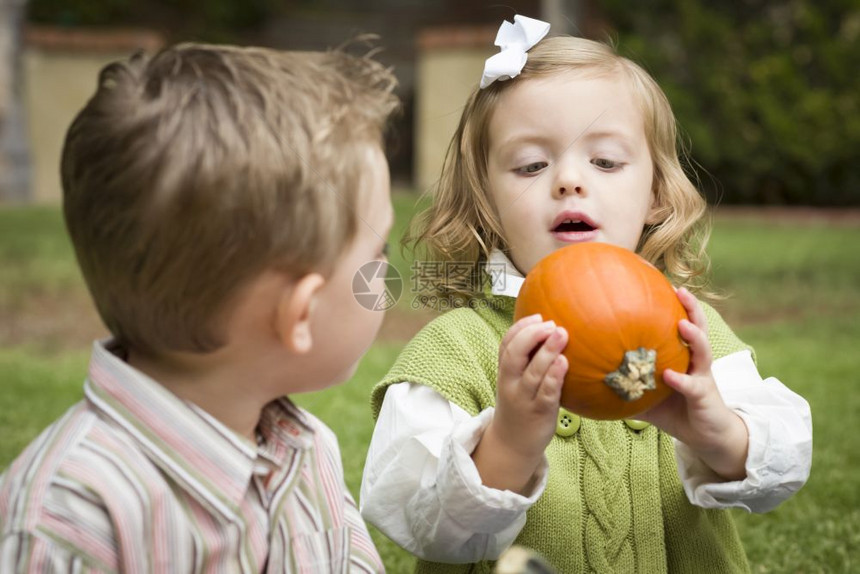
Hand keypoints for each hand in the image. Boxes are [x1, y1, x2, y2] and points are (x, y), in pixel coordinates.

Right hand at [472, 314, 567, 492]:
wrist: (513, 444)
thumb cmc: (521, 405)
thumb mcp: (516, 381)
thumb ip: (527, 359)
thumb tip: (551, 331)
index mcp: (505, 372)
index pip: (506, 344)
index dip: (520, 327)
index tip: (538, 316)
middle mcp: (511, 383)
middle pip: (514, 354)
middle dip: (531, 335)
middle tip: (551, 324)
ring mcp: (524, 398)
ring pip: (532, 372)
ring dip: (546, 352)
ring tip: (561, 334)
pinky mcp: (540, 412)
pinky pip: (546, 393)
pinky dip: (554, 377)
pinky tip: (564, 363)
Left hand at [637, 288, 748, 480]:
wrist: (706, 435)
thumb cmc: (674, 410)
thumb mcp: (646, 392)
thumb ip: (622, 382)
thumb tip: (587, 376)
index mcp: (683, 355)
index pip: (679, 322)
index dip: (672, 304)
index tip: (659, 281)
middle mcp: (695, 360)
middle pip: (698, 326)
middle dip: (691, 307)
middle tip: (679, 289)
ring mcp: (702, 376)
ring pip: (702, 351)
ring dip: (693, 335)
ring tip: (682, 323)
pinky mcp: (704, 396)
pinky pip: (691, 386)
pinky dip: (680, 380)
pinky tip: (669, 375)